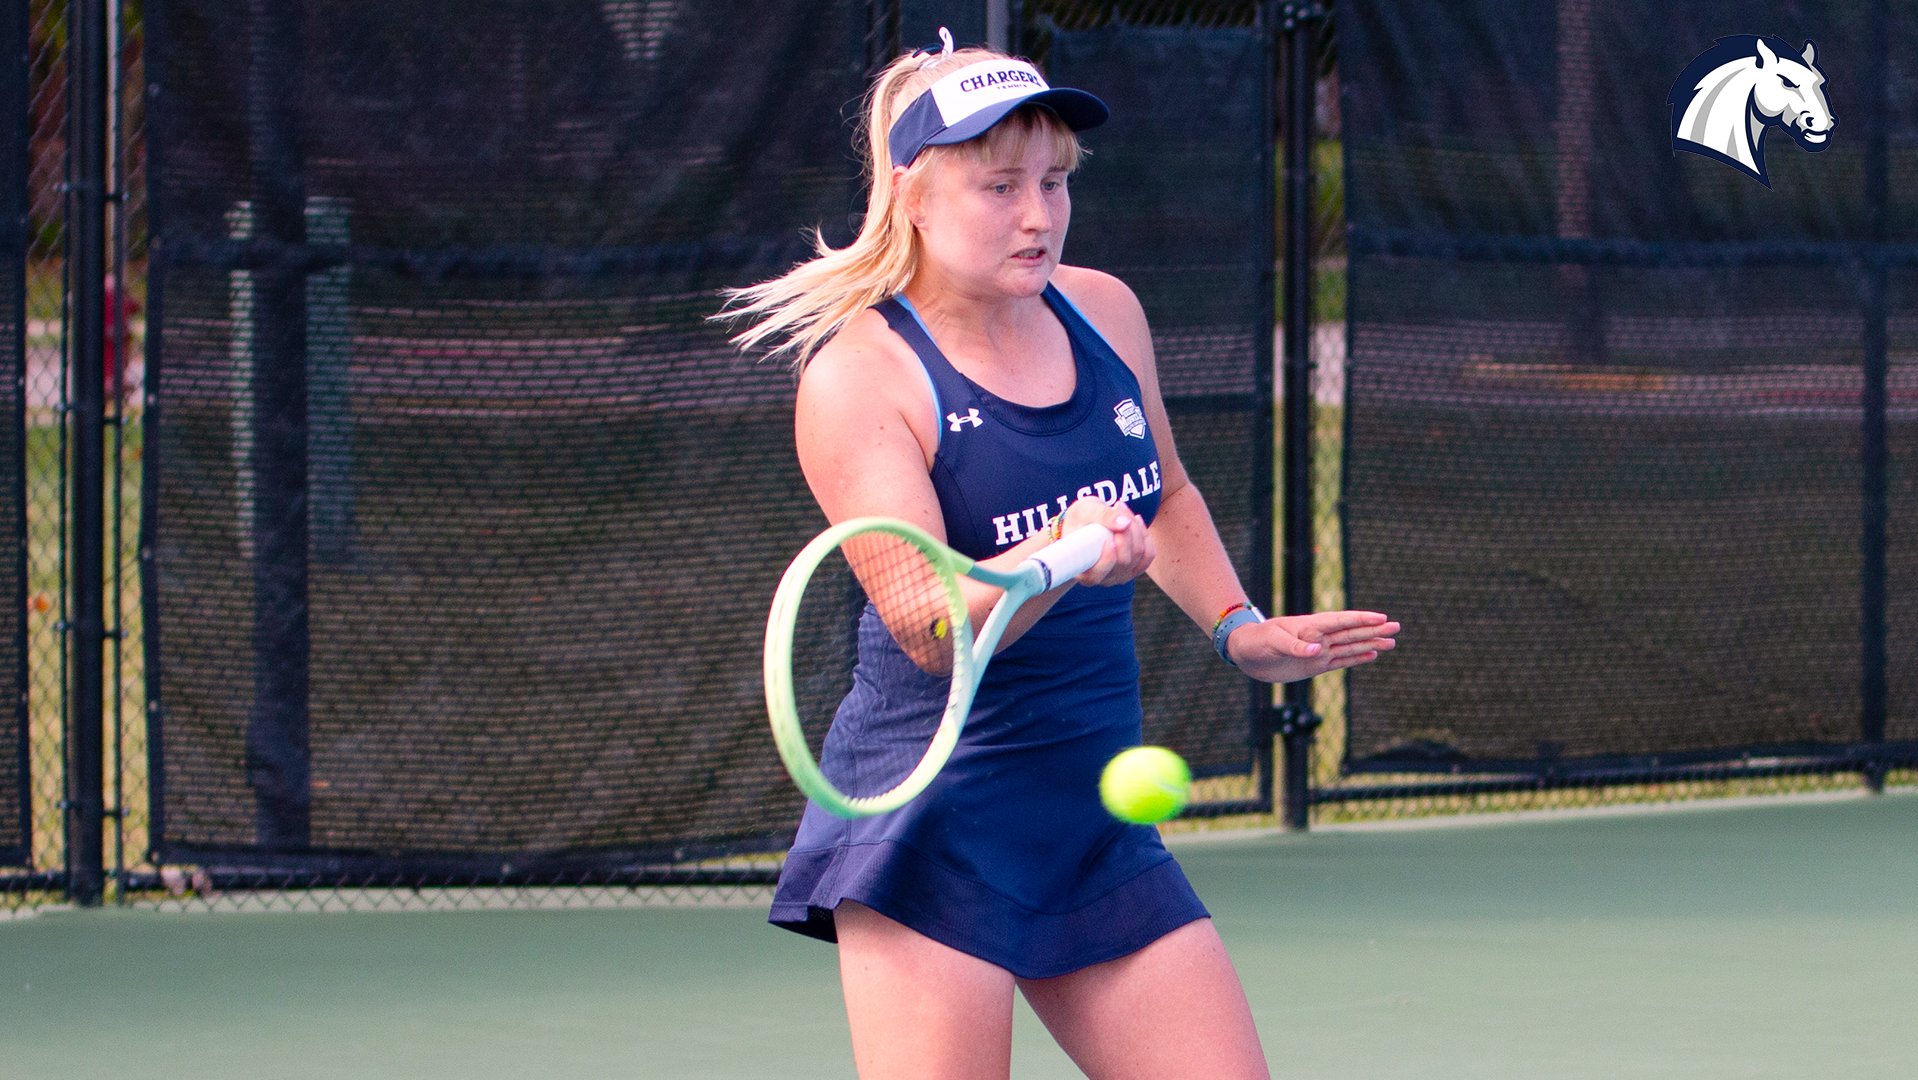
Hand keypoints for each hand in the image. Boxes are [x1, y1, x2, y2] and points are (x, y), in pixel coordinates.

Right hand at [1059, 497, 1152, 586]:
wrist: (1086, 522)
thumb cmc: (1079, 519)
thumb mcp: (1083, 511)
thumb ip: (1102, 516)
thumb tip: (1125, 524)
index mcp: (1083, 572)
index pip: (1096, 575)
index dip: (1107, 560)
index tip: (1110, 540)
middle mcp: (1103, 579)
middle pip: (1123, 561)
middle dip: (1125, 532)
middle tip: (1116, 506)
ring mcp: (1121, 575)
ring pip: (1138, 555)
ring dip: (1135, 528)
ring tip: (1122, 509)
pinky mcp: (1135, 568)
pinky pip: (1148, 556)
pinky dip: (1145, 535)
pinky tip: (1135, 521)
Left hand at [1226, 610, 1398, 683]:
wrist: (1246, 654)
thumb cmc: (1257, 641)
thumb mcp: (1273, 641)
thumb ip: (1295, 646)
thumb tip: (1316, 651)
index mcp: (1310, 626)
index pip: (1340, 621)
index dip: (1360, 619)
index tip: (1381, 618)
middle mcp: (1318, 637)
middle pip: (1351, 633)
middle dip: (1373, 630)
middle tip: (1396, 627)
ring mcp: (1318, 651)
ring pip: (1350, 647)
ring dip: (1370, 644)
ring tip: (1391, 642)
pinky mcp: (1315, 666)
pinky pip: (1340, 661)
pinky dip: (1357, 658)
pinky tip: (1372, 655)